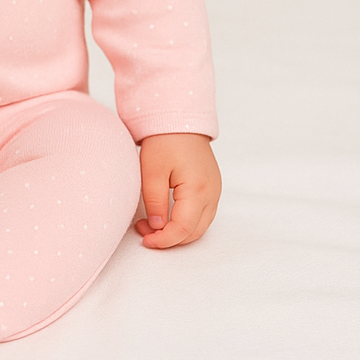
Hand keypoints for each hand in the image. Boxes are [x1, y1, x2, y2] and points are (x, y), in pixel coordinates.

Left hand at [135, 132, 220, 248]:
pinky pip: (202, 214)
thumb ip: (155, 202)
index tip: (145, 240)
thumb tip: (157, 228)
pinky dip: (185, 221)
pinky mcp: (211, 188)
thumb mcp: (152, 171)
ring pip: (199, 226)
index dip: (164, 240)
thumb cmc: (164, 141)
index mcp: (198, 190)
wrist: (179, 120)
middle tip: (145, 232)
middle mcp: (212, 194)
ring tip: (151, 223)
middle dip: (169, 238)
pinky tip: (166, 215)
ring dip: (177, 231)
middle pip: (194, 232)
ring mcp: (214, 191)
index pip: (183, 229)